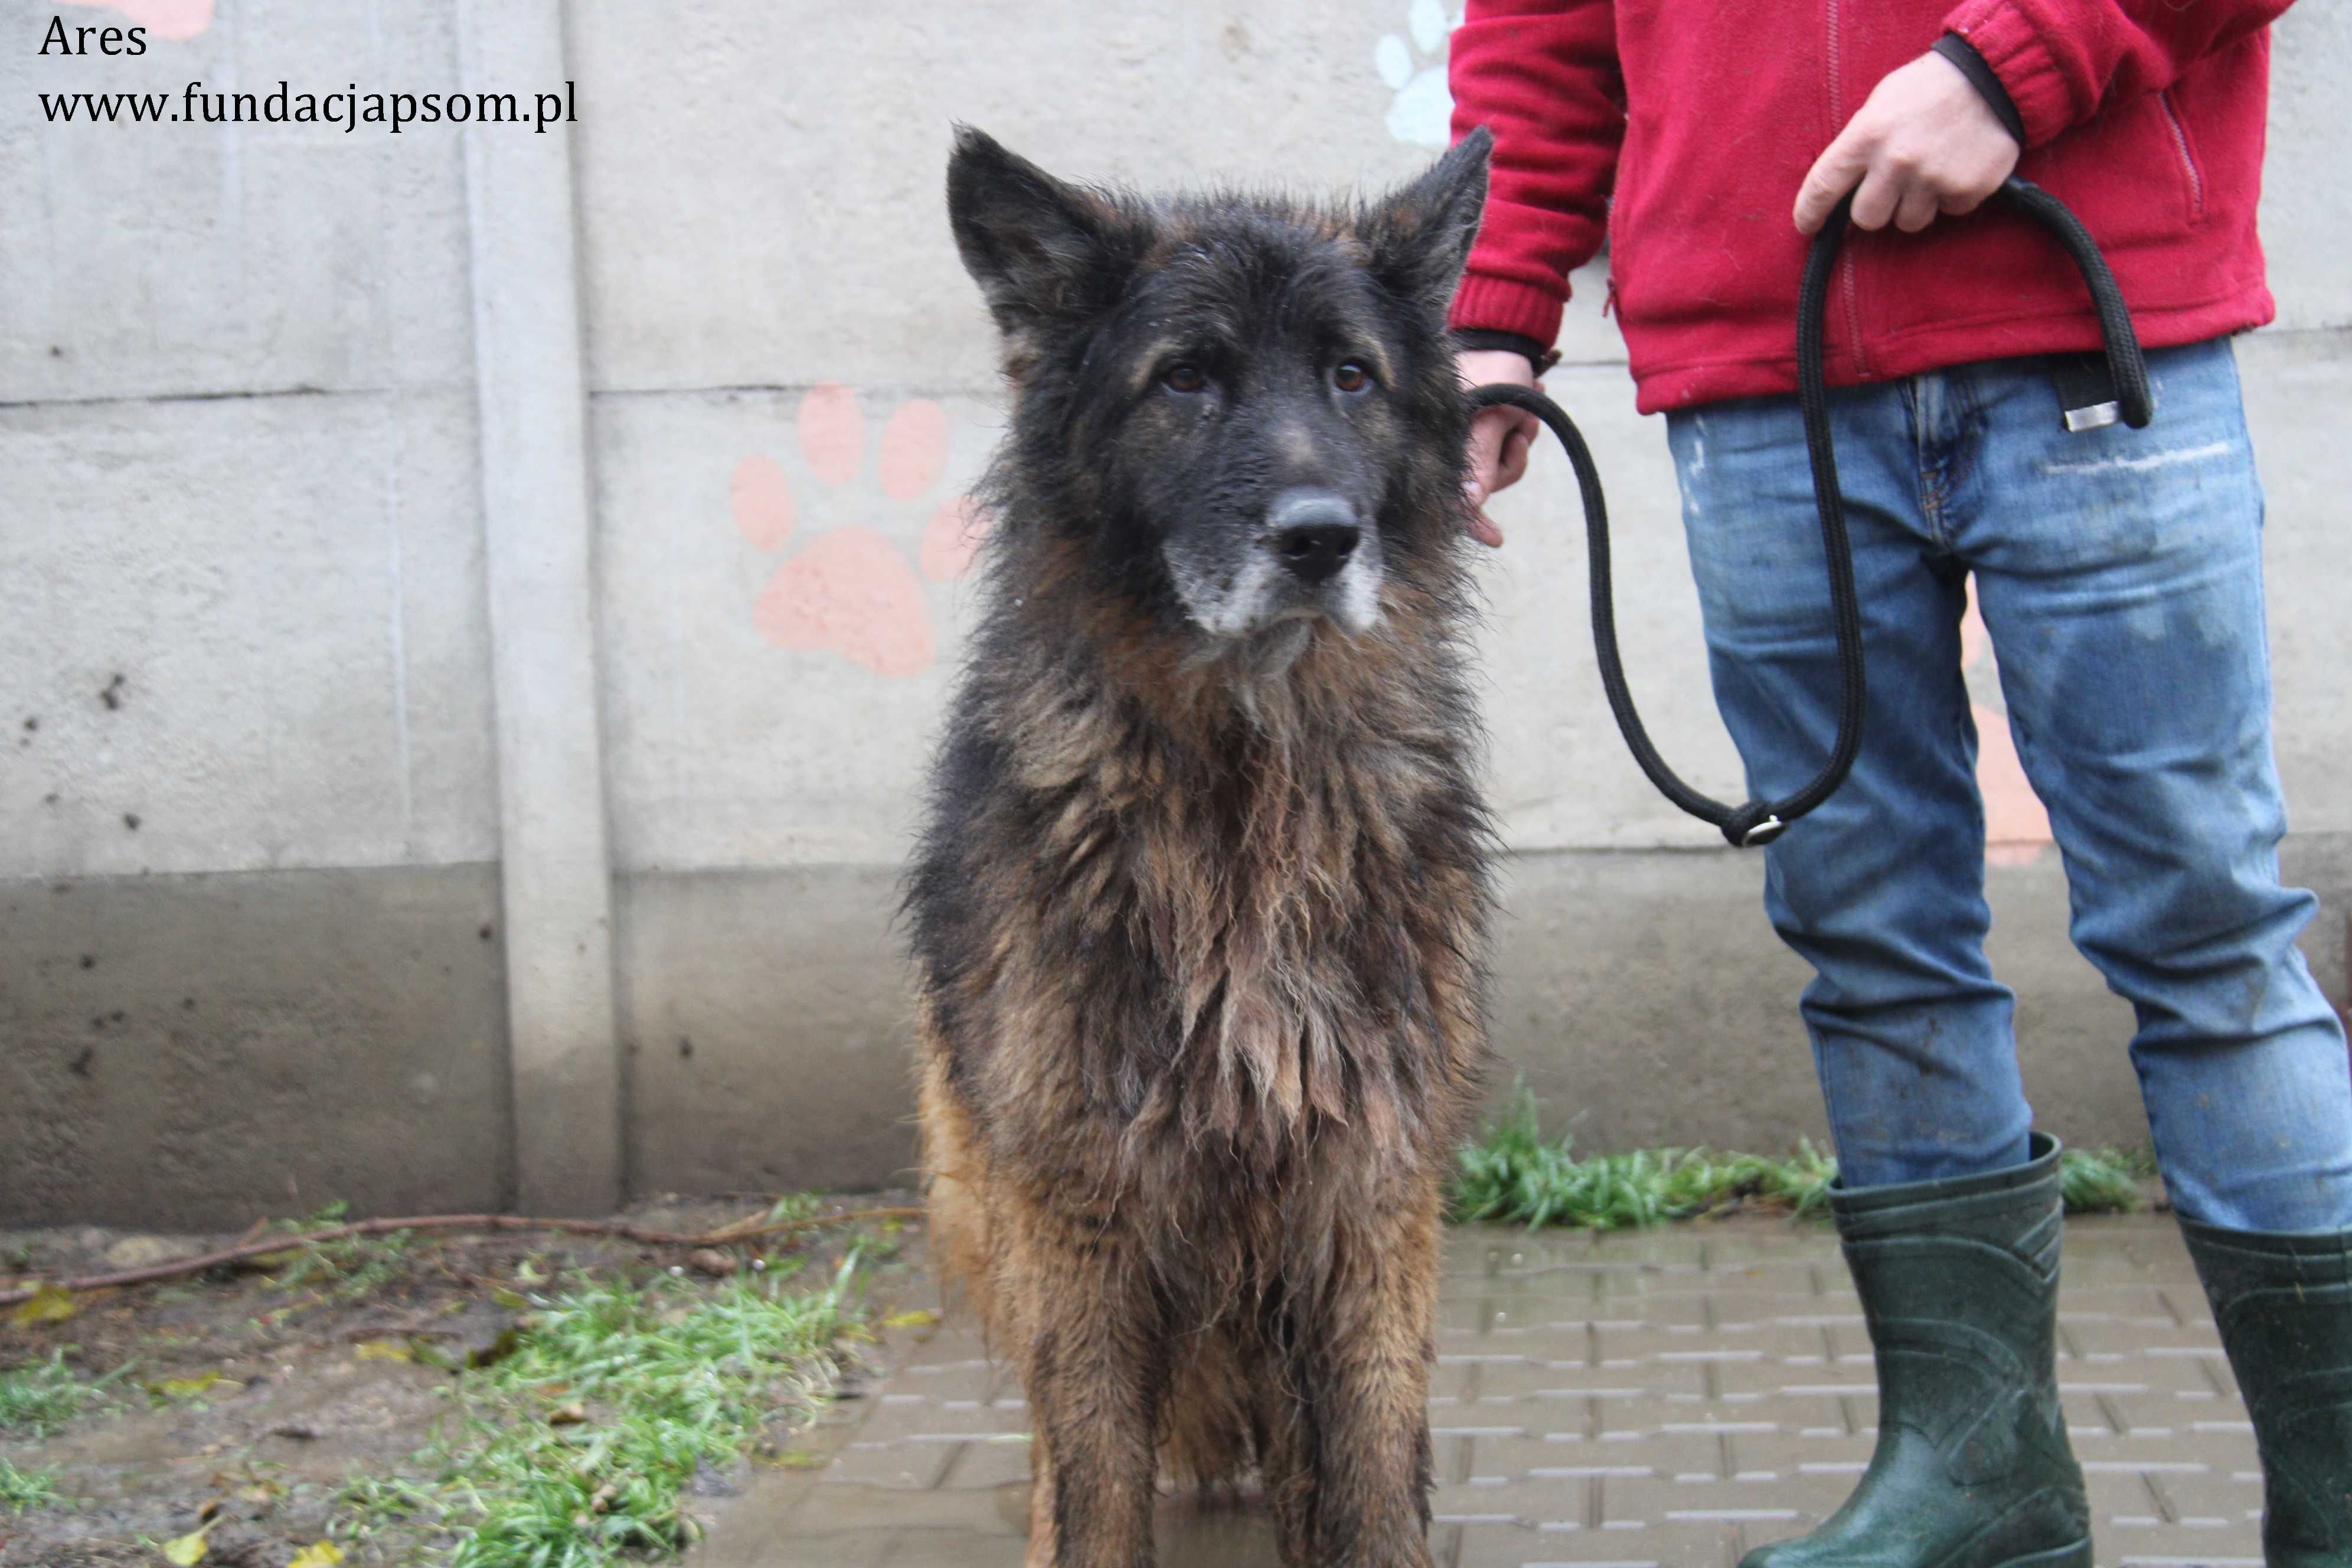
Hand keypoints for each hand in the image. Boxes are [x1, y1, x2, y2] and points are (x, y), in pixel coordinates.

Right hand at [1456, 348, 1542, 547]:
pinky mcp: (1487, 428)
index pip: (1454, 492)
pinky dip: (1521, 431)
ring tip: (1526, 413)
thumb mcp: (1495, 415)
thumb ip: (1482, 461)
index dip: (1472, 520)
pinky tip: (1526, 409)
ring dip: (1520, 441)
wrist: (1508, 333)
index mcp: (1445, 442)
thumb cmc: (1497, 368)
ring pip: (1501, 465)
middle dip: (1510, 460)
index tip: (1496, 539)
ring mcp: (1471, 436)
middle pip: (1485, 482)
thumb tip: (1470, 504)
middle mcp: (1453, 443)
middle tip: (1521, 431)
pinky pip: (1508, 448)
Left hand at [1795, 50, 2018, 235]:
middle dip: (1876, 209)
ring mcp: (1932, 178)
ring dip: (1916, 205)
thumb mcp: (1881, 104)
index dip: (1809, 212)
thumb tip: (1841, 186)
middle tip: (1892, 186)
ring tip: (1930, 170)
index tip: (1807, 225)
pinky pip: (1948, 212)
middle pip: (1867, 219)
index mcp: (1867, 136)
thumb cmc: (1929, 88)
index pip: (1823, 186)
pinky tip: (1957, 166)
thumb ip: (1859, 144)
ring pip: (1908, 222)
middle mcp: (1896, 161)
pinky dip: (1951, 196)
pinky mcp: (1965, 189)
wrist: (1993, 75)